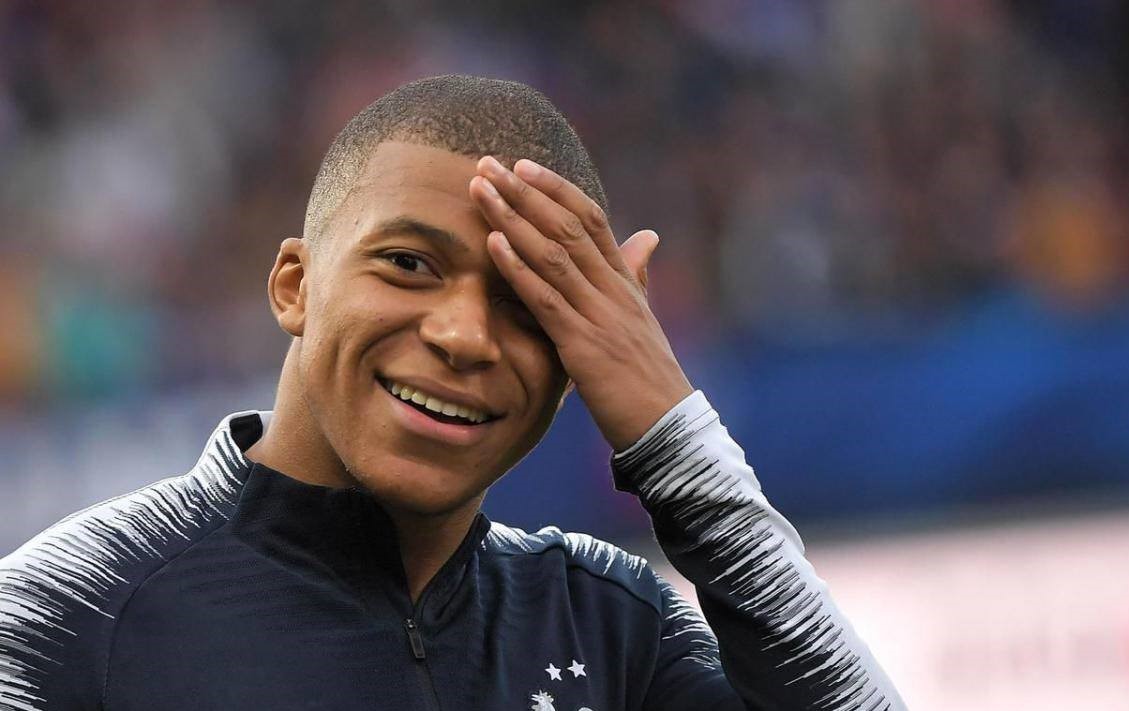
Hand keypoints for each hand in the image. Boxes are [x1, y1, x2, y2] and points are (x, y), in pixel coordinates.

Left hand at [469, 156, 693, 451]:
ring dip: (513, 218)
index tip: (523, 166)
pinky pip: (547, 298)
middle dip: (525, 192)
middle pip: (567, 226)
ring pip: (553, 254)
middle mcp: (613, 290)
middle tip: (488, 163)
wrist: (668, 426)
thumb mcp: (642, 319)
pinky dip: (519, 268)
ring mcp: (600, 316)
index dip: (556, 189)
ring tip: (481, 190)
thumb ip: (636, 275)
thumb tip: (648, 236)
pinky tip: (493, 244)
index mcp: (625, 282)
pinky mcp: (584, 346)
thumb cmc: (649, 377)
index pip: (591, 219)